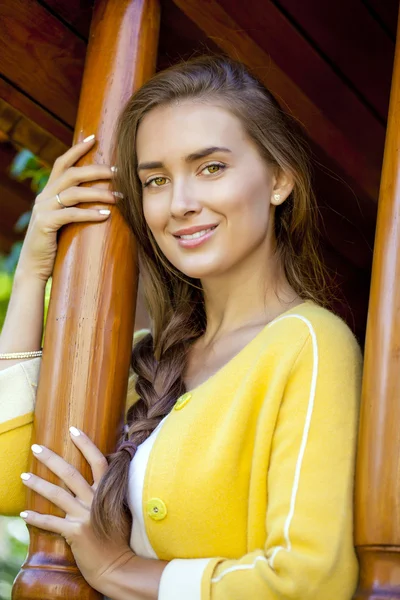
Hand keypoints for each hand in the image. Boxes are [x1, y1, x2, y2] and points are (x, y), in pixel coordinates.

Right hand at [17, 135, 120, 282]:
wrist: (34, 267)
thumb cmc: (55, 244)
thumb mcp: (64, 219)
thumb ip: (75, 206)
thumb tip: (103, 197)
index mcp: (48, 191)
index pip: (62, 163)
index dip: (77, 149)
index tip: (95, 138)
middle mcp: (44, 196)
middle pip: (72, 174)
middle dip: (96, 170)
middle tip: (118, 172)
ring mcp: (43, 209)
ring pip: (73, 193)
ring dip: (99, 193)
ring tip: (119, 198)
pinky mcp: (45, 224)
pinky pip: (71, 214)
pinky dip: (90, 213)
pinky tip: (106, 214)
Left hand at [19, 427, 133, 592]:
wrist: (117, 565)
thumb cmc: (117, 536)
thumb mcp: (118, 507)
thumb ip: (107, 491)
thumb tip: (97, 475)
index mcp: (107, 491)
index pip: (97, 460)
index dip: (85, 444)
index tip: (72, 429)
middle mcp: (95, 500)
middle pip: (71, 473)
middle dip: (51, 459)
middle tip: (36, 447)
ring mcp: (85, 516)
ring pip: (57, 495)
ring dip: (38, 484)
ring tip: (23, 476)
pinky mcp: (75, 533)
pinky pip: (51, 523)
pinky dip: (36, 518)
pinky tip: (24, 514)